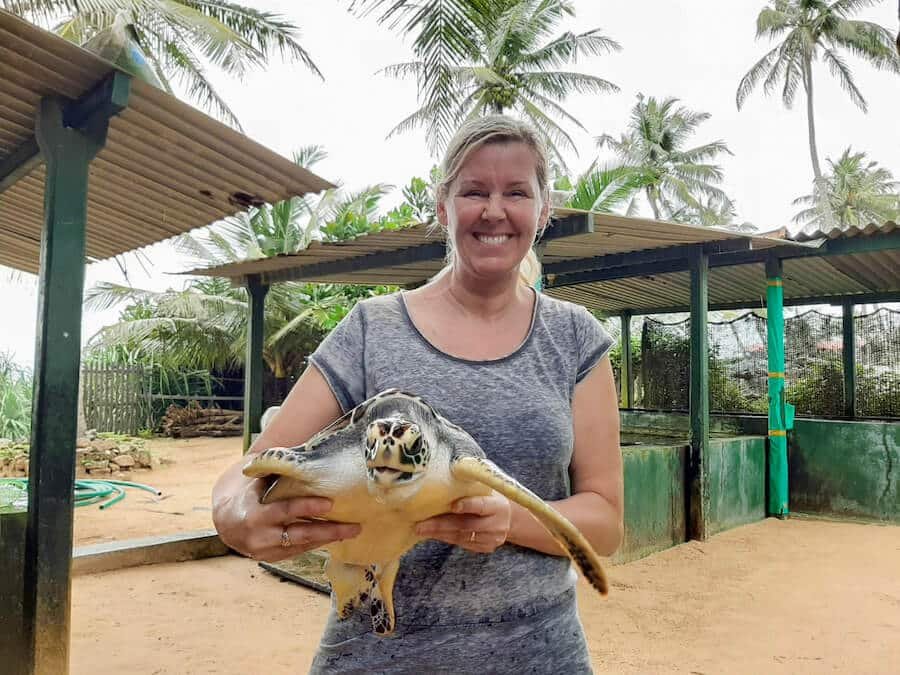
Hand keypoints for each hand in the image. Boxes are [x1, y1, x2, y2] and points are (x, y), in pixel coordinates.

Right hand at [212, 478, 360, 562]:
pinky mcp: (273, 558)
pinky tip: (336, 536)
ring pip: (303, 546)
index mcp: (253, 513)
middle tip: (353, 526)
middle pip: (299, 534)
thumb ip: (275, 469)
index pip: (284, 510)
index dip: (306, 507)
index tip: (329, 503)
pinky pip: (299, 552)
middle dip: (327, 530)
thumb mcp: (255, 480)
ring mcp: (266, 550)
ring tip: (353, 531)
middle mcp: (259, 536)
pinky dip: (318, 543)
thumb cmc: (248, 493)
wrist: (225, 522)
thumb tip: (305, 451)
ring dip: (329, 539)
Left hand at [414, 493, 510, 553]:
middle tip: (421, 524)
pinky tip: (432, 533)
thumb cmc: (491, 496)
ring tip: (421, 529)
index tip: (453, 505)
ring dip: (439, 533)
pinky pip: (462, 544)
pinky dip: (445, 538)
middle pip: (467, 525)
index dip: (469, 505)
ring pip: (461, 537)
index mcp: (499, 505)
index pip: (483, 506)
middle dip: (441, 525)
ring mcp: (492, 539)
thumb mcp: (487, 487)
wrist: (510, 516)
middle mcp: (497, 524)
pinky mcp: (485, 548)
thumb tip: (447, 471)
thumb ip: (472, 484)